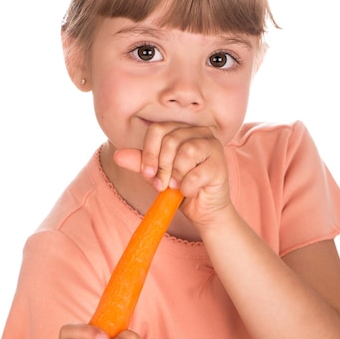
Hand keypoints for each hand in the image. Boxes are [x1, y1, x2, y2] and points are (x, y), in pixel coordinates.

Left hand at [114, 122, 231, 224]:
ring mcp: (213, 145)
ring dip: (176, 176)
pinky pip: (195, 173)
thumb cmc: (180, 187)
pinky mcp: (220, 163)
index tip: (147, 174)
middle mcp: (199, 131)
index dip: (148, 152)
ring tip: (178, 186)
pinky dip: (187, 187)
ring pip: (186, 152)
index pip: (157, 129)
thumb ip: (140, 163)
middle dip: (162, 167)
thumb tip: (118, 156)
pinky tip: (191, 191)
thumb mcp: (156, 174)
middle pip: (170, 140)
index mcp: (182, 129)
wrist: (203, 209)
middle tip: (163, 185)